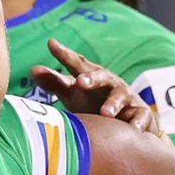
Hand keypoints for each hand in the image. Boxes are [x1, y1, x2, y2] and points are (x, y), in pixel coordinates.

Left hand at [30, 39, 158, 133]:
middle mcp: (110, 83)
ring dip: (113, 104)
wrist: (128, 123)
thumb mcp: (74, 94)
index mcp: (92, 77)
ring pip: (121, 97)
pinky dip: (138, 122)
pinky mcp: (141, 114)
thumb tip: (34, 70)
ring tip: (105, 113)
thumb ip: (55, 83)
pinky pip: (141, 117)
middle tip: (81, 82)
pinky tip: (133, 129)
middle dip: (92, 78)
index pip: (77, 63)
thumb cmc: (94, 103)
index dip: (65, 54)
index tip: (52, 44)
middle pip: (102, 76)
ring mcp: (127, 98)